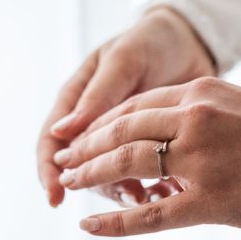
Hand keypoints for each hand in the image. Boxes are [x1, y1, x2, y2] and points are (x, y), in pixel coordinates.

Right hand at [37, 7, 214, 206]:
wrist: (191, 43)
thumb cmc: (150, 44)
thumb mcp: (124, 62)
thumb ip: (97, 96)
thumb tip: (61, 133)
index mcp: (76, 100)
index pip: (52, 142)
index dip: (49, 171)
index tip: (56, 197)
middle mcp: (92, 123)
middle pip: (80, 167)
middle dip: (97, 185)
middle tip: (125, 194)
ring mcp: (118, 138)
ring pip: (107, 176)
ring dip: (123, 189)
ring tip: (146, 196)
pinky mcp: (145, 146)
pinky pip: (137, 175)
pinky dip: (146, 187)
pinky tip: (162, 191)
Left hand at [54, 77, 240, 235]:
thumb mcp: (238, 109)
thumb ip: (197, 118)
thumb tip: (162, 144)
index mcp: (201, 94)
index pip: (135, 106)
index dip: (102, 123)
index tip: (82, 136)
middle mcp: (195, 119)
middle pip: (122, 131)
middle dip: (86, 147)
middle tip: (64, 160)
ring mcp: (202, 160)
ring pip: (128, 164)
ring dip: (91, 175)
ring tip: (68, 183)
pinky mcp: (213, 200)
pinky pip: (151, 214)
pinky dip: (115, 221)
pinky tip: (88, 225)